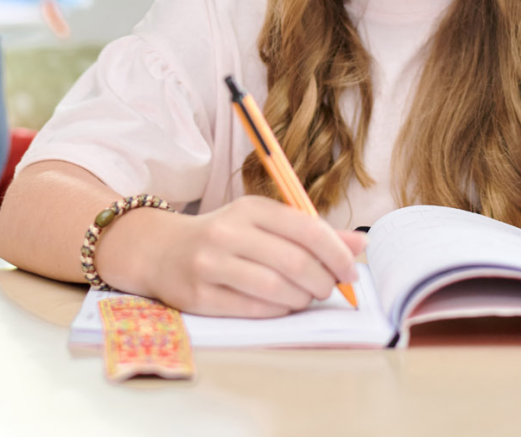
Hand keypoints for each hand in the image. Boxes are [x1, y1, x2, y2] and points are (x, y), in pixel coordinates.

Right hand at [99, 195, 366, 317]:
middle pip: (294, 262)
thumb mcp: (262, 222)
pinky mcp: (200, 297)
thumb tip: (360, 244)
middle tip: (331, 288)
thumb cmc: (223, 237)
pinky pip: (254, 310)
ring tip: (308, 296)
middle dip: (323, 280)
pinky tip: (284, 306)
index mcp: (249, 208)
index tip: (351, 269)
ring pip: (276, 289)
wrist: (160, 251)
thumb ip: (310, 232)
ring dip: (303, 298)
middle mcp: (228, 233)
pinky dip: (279, 311)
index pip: (306, 228)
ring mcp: (211, 265)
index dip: (337, 252)